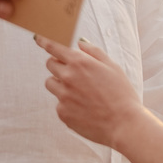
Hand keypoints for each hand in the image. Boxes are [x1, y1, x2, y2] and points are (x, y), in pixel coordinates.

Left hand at [36, 35, 142, 149]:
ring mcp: (63, 96)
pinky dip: (67, 103)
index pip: (54, 47)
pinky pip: (58, 103)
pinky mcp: (62, 113)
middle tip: (74, 73)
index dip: (44, 41)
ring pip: (51, 83)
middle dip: (58, 64)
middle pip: (50, 64)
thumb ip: (93, 52)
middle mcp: (68, 77)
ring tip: (80, 92)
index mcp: (79, 63)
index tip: (38, 38)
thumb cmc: (122, 94)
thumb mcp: (112, 66)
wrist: (124, 124)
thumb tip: (80, 42)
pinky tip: (84, 108)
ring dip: (60, 84)